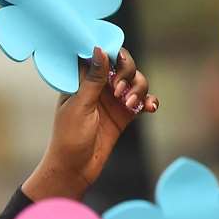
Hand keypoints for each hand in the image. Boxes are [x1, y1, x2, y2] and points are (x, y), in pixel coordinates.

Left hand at [24, 47, 159, 200]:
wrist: (75, 169)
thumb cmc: (69, 138)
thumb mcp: (80, 106)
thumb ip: (93, 78)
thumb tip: (99, 49)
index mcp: (81, 80)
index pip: (99, 54)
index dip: (111, 52)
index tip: (117, 60)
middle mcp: (98, 86)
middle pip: (123, 64)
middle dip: (128, 72)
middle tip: (119, 90)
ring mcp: (113, 99)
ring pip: (136, 81)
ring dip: (138, 89)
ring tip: (129, 106)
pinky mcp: (124, 114)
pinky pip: (143, 101)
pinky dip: (149, 101)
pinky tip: (149, 108)